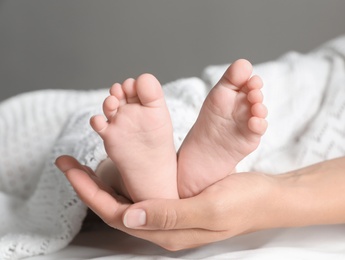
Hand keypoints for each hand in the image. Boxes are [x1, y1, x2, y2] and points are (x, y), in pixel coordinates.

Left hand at [55, 155, 276, 250]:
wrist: (267, 198)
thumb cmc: (244, 201)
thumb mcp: (209, 206)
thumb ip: (169, 214)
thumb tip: (129, 216)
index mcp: (168, 232)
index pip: (116, 214)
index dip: (89, 192)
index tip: (70, 169)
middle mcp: (164, 226)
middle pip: (115, 208)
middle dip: (88, 186)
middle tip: (68, 162)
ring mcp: (169, 215)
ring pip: (126, 199)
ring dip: (104, 181)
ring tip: (86, 160)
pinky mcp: (176, 202)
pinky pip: (142, 192)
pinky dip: (126, 177)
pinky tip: (120, 163)